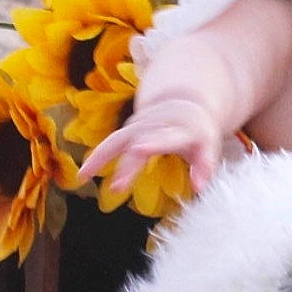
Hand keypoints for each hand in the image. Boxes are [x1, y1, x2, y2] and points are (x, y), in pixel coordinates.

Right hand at [75, 97, 222, 195]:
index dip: (154, 143)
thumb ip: (205, 166)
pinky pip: (111, 144)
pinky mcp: (128, 128)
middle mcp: (156, 125)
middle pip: (138, 142)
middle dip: (126, 165)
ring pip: (118, 140)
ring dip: (100, 157)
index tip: (139, 149)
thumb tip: (200, 188)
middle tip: (117, 187)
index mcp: (181, 130)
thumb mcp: (208, 147)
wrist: (184, 104)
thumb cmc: (197, 134)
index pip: (167, 137)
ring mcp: (140, 125)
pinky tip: (83, 175)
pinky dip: (97, 158)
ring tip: (83, 177)